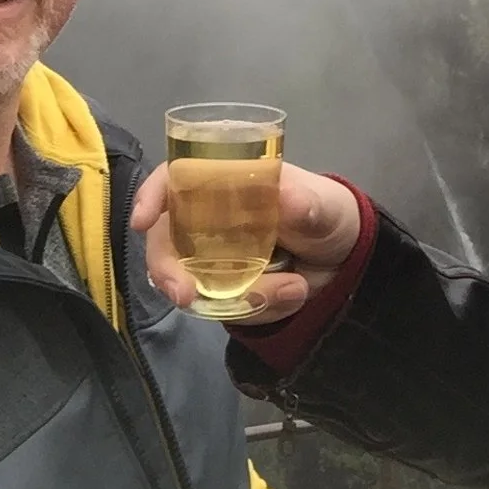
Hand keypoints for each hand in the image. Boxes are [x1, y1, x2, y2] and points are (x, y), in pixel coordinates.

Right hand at [130, 161, 361, 324]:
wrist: (346, 262)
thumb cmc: (327, 213)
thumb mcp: (324, 205)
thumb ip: (309, 204)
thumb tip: (289, 199)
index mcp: (226, 182)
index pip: (174, 178)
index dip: (152, 195)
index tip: (143, 220)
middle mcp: (209, 219)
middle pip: (165, 241)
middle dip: (169, 271)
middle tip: (187, 296)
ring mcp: (215, 259)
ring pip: (194, 284)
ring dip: (240, 297)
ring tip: (294, 289)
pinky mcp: (228, 292)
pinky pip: (225, 309)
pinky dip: (257, 310)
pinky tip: (293, 295)